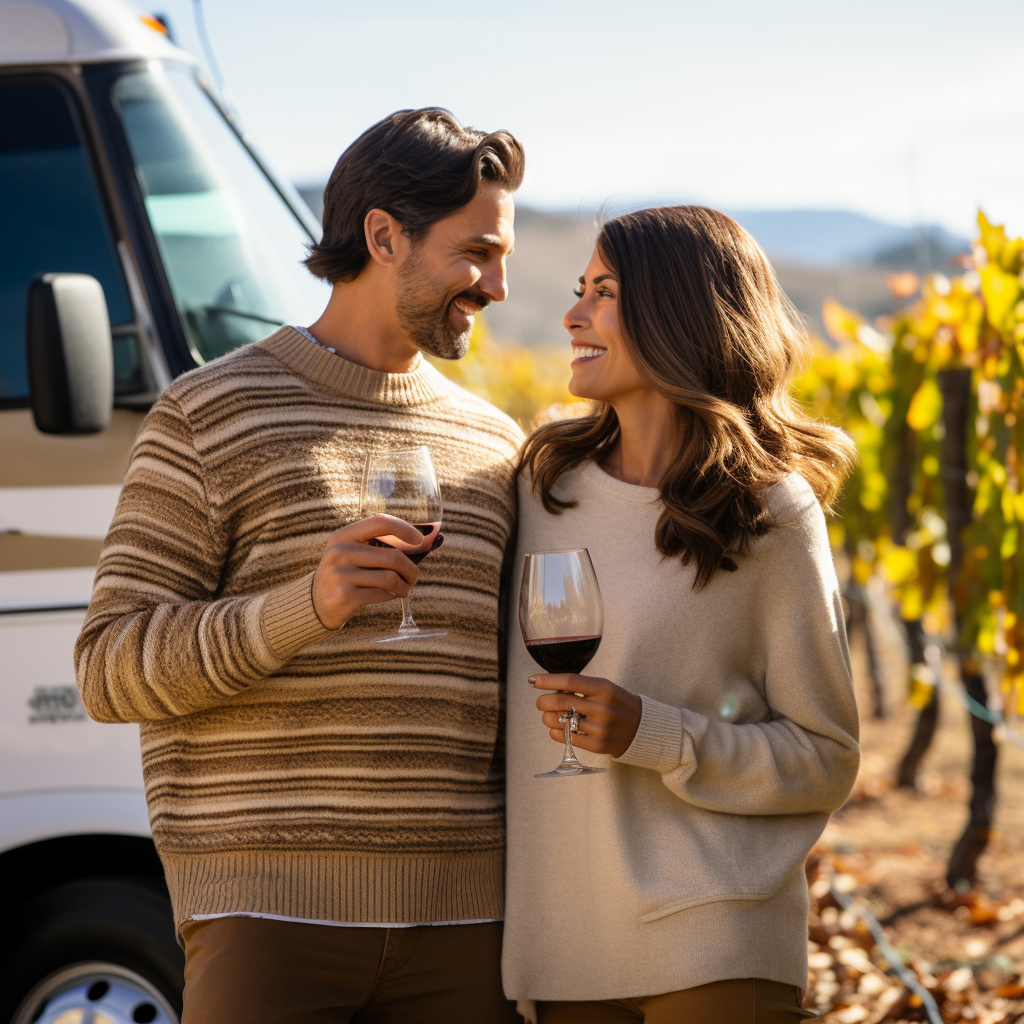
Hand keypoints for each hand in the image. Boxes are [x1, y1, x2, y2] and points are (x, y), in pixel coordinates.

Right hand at [312, 514, 427, 629]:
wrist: (316, 602)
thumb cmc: (346, 573)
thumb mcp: (353, 552)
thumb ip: (380, 545)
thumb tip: (427, 541)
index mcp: (344, 535)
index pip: (380, 522)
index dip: (404, 529)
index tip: (419, 540)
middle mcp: (340, 551)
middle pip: (392, 556)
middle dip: (411, 569)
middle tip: (413, 577)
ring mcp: (341, 573)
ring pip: (390, 577)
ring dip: (404, 586)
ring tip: (403, 589)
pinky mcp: (345, 595)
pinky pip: (382, 593)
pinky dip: (391, 596)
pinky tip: (389, 595)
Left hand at [530, 673, 642, 757]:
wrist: (642, 728)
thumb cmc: (618, 704)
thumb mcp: (606, 688)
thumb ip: (582, 686)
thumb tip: (550, 686)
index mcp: (604, 688)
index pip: (570, 681)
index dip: (548, 680)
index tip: (533, 680)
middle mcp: (602, 707)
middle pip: (561, 702)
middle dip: (543, 701)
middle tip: (540, 702)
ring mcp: (600, 728)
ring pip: (559, 721)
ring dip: (548, 718)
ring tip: (551, 716)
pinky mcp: (597, 745)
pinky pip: (566, 738)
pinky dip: (556, 732)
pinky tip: (559, 728)